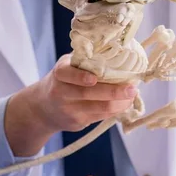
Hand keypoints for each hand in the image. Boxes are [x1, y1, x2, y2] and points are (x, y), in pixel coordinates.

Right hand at [4, 54, 137, 156]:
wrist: (42, 109)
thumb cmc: (63, 79)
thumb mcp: (67, 65)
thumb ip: (85, 59)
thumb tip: (118, 52)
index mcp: (59, 73)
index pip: (67, 74)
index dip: (80, 77)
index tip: (94, 78)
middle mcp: (61, 92)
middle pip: (89, 93)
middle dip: (114, 91)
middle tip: (132, 88)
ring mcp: (69, 110)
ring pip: (99, 108)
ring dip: (120, 102)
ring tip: (133, 95)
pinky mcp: (77, 123)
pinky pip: (101, 116)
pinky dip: (115, 109)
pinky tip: (124, 103)